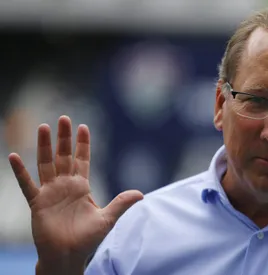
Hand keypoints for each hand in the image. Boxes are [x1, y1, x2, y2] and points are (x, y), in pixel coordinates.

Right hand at [9, 116, 142, 269]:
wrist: (69, 256)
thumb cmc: (87, 239)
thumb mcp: (107, 218)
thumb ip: (121, 203)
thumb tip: (141, 194)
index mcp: (81, 187)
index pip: (82, 159)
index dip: (82, 144)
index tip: (83, 126)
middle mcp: (65, 185)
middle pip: (63, 156)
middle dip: (64, 138)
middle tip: (64, 118)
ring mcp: (50, 192)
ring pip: (46, 164)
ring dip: (44, 146)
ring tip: (43, 127)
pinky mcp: (38, 203)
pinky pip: (27, 184)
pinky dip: (20, 171)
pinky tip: (14, 156)